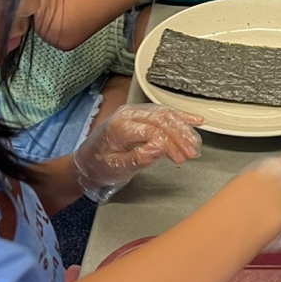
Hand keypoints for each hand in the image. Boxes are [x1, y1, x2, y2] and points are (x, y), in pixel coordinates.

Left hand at [71, 104, 201, 201]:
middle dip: (180, 136)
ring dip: (183, 128)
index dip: (170, 144)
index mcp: (119, 127)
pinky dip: (179, 117)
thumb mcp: (116, 168)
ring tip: (195, 144)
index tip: (180, 158)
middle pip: (161, 120)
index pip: (152, 131)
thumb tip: (159, 149)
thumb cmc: (98, 167)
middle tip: (192, 152)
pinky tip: (194, 121)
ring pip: (165, 114)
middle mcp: (127, 114)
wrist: (85, 163)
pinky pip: (162, 113)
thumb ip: (138, 159)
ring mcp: (134, 113)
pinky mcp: (140, 115)